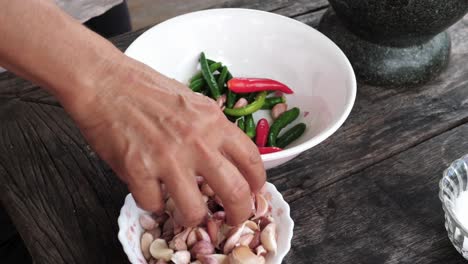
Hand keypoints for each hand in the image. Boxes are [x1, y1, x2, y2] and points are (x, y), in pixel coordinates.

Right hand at [62, 56, 265, 225]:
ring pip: (194, 211)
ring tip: (186, 212)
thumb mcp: (192, 101)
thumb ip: (211, 128)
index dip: (258, 182)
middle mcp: (197, 142)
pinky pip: (153, 204)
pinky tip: (150, 192)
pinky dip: (153, 203)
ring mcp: (168, 158)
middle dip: (239, 213)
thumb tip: (224, 154)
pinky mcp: (138, 170)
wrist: (105, 81)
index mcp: (213, 122)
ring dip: (192, 216)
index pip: (251, 159)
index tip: (255, 192)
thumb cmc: (145, 87)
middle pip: (234, 192)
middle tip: (234, 219)